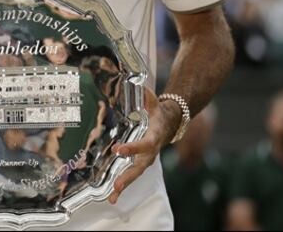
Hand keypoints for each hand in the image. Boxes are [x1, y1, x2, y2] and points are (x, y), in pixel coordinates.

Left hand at [108, 87, 180, 203]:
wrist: (171, 123)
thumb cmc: (159, 112)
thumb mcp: (154, 102)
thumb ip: (147, 96)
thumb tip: (138, 84)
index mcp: (154, 136)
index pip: (144, 144)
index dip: (132, 148)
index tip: (118, 149)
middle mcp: (151, 151)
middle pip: (140, 166)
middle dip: (128, 176)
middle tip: (117, 185)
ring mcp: (146, 159)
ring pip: (135, 174)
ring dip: (124, 186)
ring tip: (112, 197)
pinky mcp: (140, 163)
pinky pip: (131, 175)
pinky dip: (122, 187)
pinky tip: (112, 197)